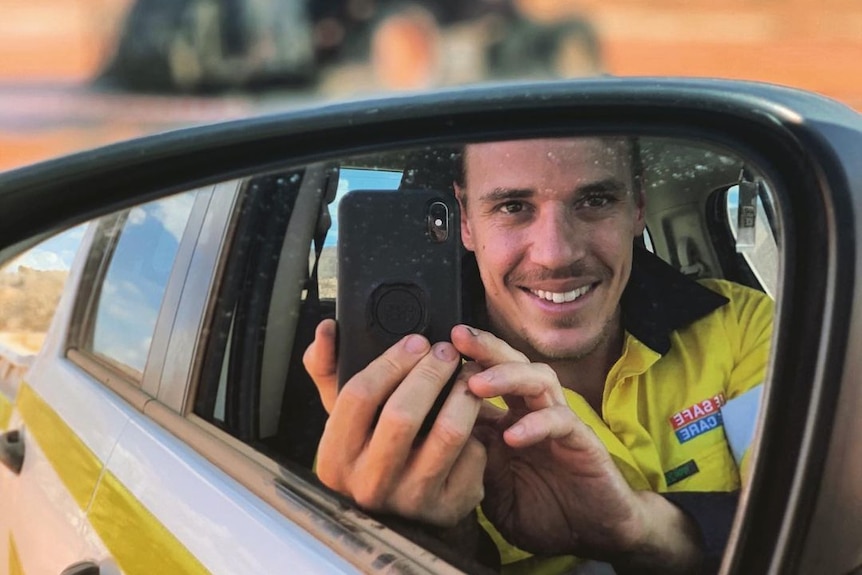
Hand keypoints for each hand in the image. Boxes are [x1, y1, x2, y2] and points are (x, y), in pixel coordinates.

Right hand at [303, 319, 486, 525]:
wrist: (402, 513)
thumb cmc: (371, 449)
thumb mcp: (344, 417)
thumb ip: (328, 368)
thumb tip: (327, 328)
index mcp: (335, 458)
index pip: (358, 396)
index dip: (391, 361)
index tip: (416, 341)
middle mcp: (369, 484)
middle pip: (403, 414)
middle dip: (431, 372)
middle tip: (446, 352)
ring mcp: (410, 500)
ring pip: (447, 432)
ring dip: (464, 393)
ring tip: (469, 374)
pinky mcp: (448, 508)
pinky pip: (472, 455)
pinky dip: (478, 429)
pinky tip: (474, 416)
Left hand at [450, 325, 701, 572]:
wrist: (591, 536)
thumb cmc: (540, 511)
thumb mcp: (491, 490)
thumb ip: (470, 462)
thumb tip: (431, 435)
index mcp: (510, 419)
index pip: (486, 379)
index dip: (461, 363)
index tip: (430, 353)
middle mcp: (534, 412)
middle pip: (513, 364)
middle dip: (486, 348)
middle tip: (458, 337)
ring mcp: (559, 424)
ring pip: (538, 381)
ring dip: (507, 377)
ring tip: (476, 383)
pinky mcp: (583, 442)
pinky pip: (561, 422)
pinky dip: (536, 425)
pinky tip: (513, 436)